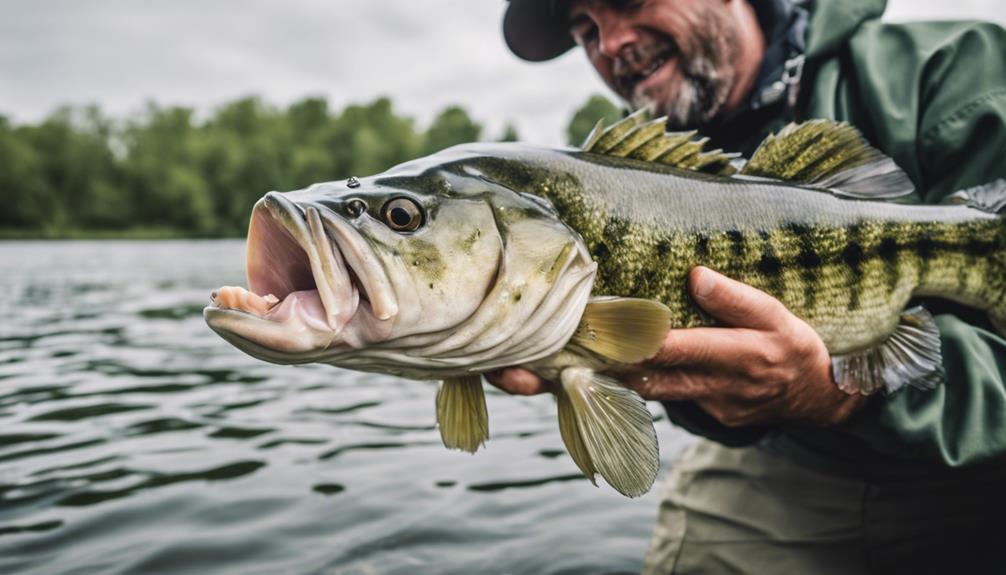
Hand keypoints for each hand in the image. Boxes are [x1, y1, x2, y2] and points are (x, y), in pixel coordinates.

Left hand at [485, 267, 867, 427]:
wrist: (818, 399)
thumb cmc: (796, 347)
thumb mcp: (776, 313)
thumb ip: (734, 297)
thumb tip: (693, 275)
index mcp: (735, 356)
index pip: (670, 348)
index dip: (626, 341)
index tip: (586, 328)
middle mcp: (713, 386)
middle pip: (644, 378)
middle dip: (597, 367)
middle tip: (547, 355)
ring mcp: (704, 406)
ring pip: (644, 392)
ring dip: (605, 378)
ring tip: (555, 363)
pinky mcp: (700, 415)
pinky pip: (658, 399)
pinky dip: (628, 385)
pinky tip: (595, 371)